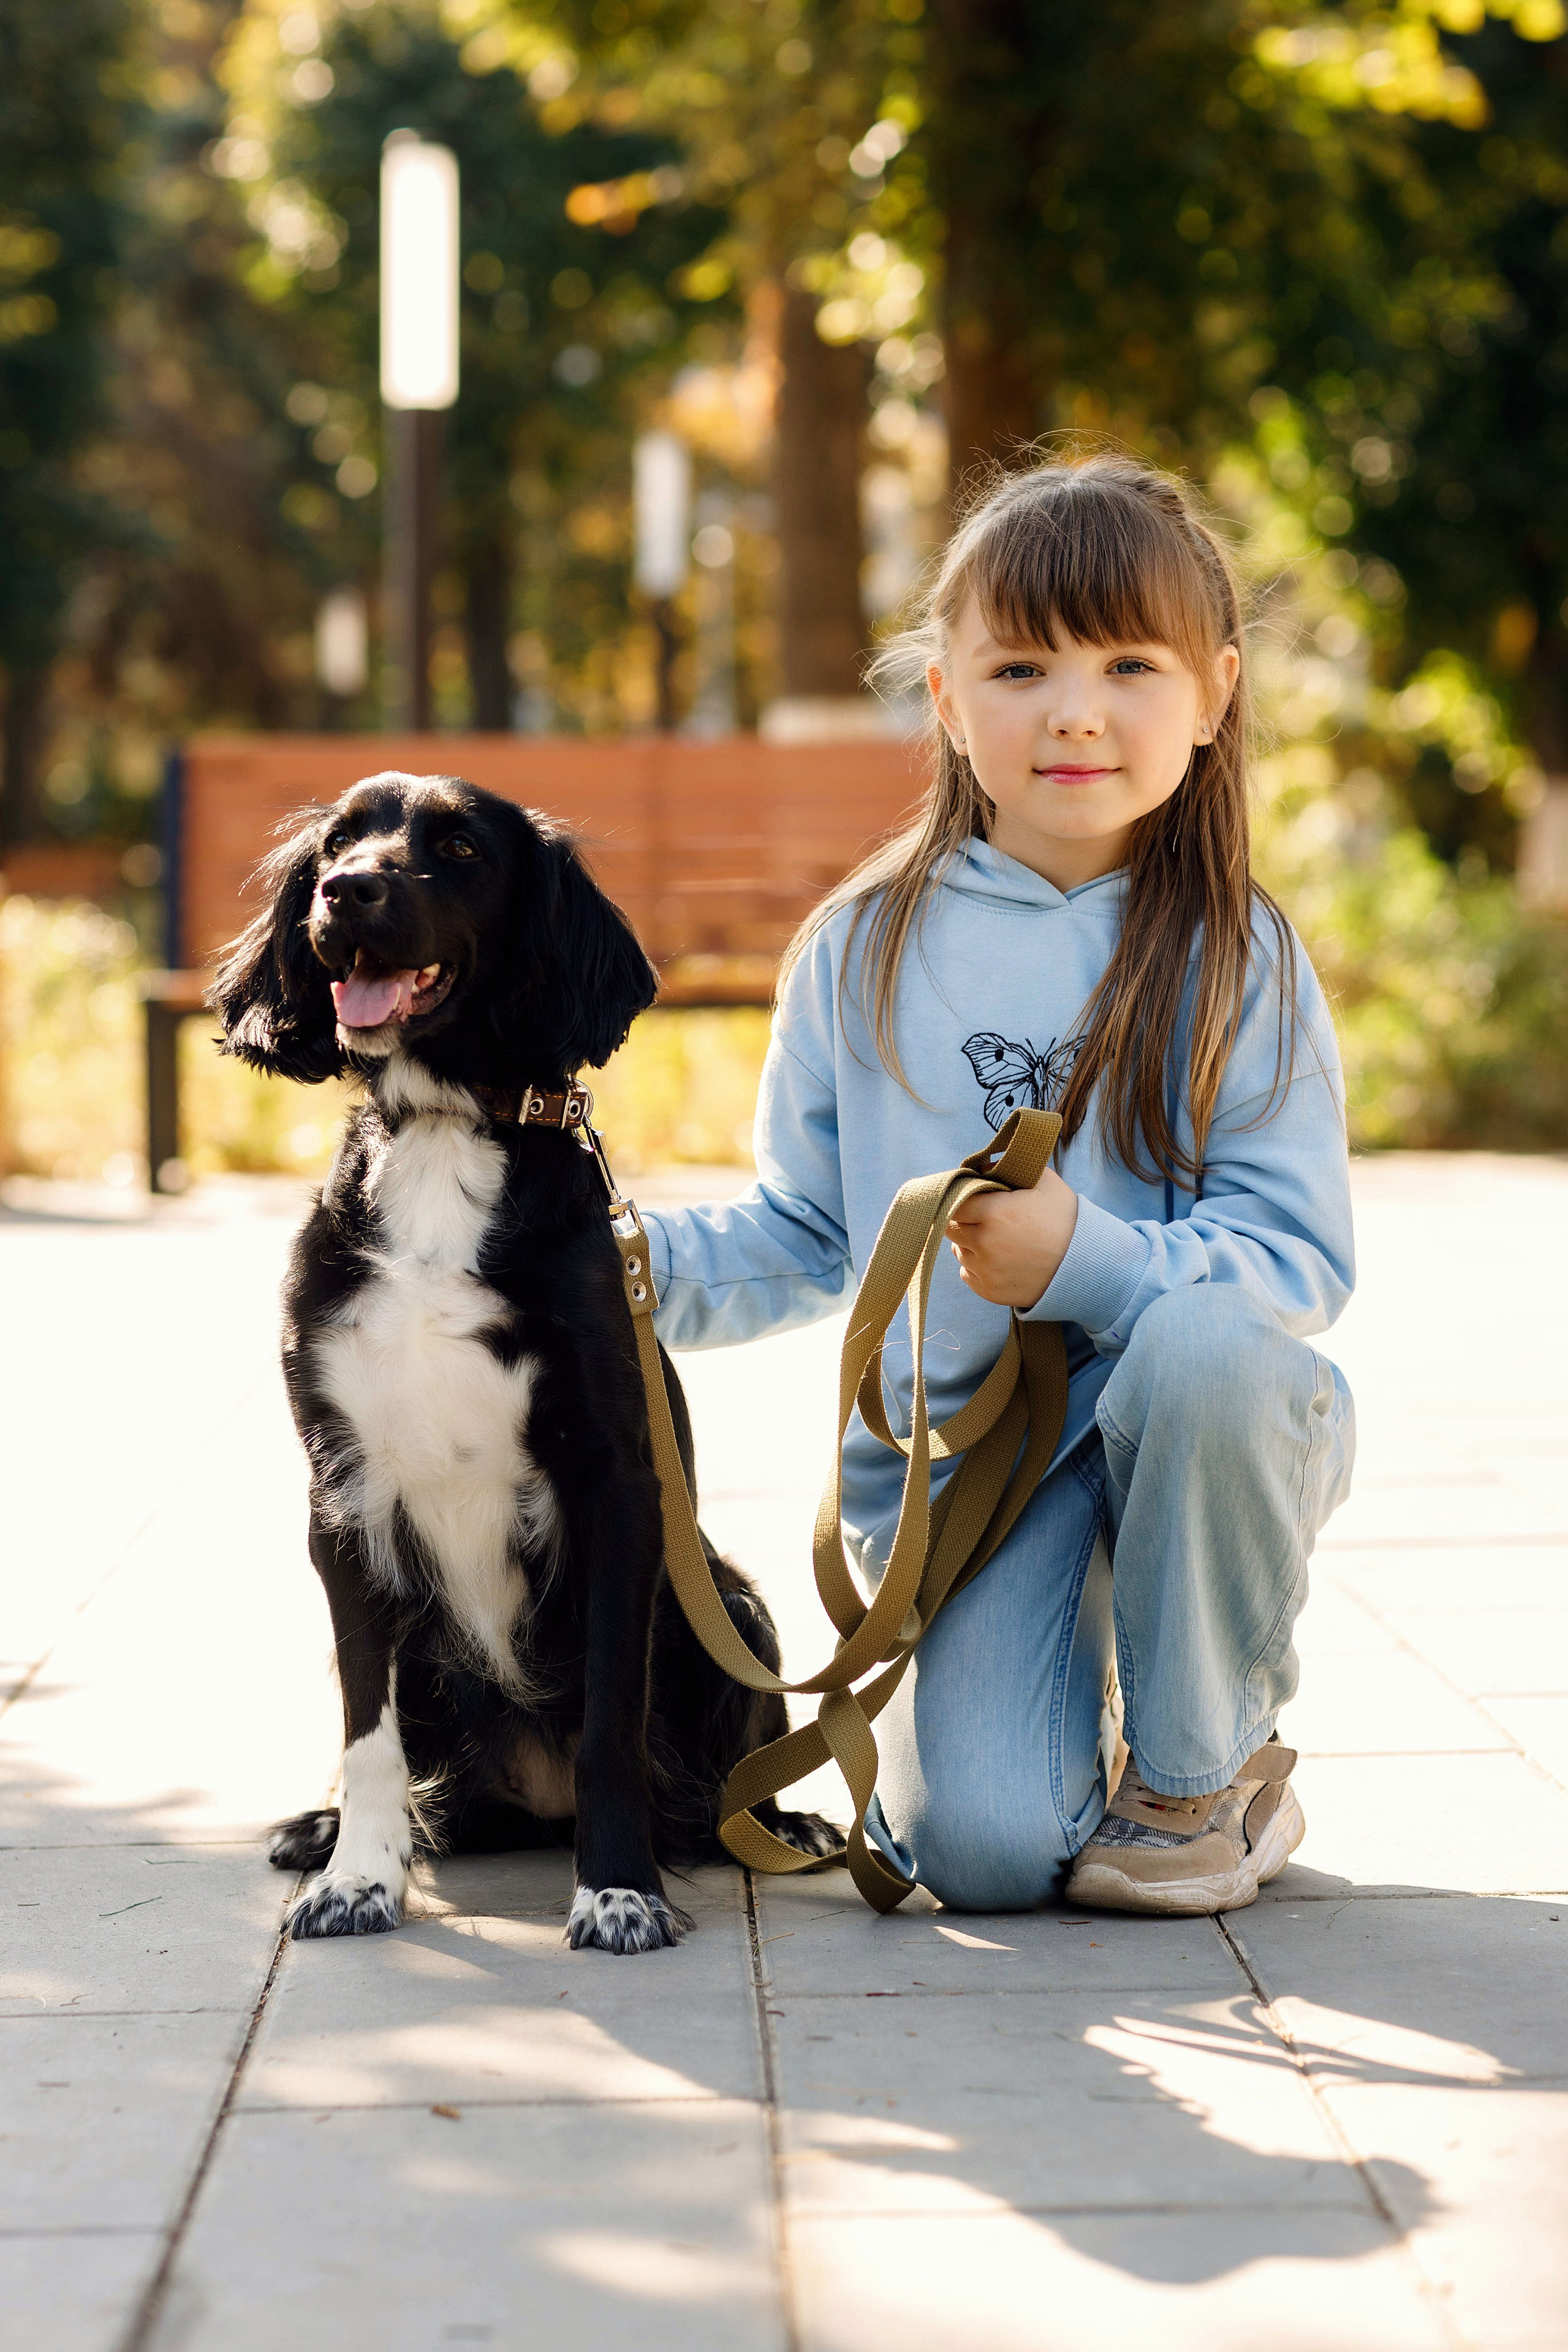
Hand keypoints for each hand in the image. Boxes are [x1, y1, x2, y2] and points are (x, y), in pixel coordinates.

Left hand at [945, 1166, 1077, 1309]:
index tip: (971, 1198)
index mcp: (994, 1213)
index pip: (953, 1202)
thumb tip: (979, 1169)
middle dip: (963, 1220)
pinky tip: (999, 1259)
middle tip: (983, 1218)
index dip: (960, 1198)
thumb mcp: (1042, 1181)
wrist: (1087, 1264)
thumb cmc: (1065, 1218)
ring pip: (959, 1252)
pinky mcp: (991, 1291)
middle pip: (950, 1228)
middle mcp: (985, 1243)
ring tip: (996, 1239)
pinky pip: (967, 1274)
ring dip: (969, 1243)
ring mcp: (986, 1270)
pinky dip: (976, 1266)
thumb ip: (1006, 1168)